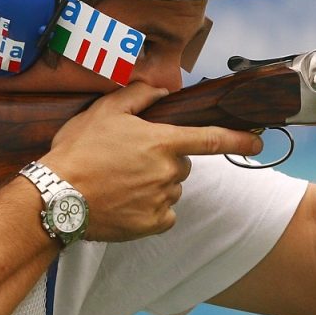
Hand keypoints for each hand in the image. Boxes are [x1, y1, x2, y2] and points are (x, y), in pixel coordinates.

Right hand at [40, 82, 262, 240]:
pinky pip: (163, 215)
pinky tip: (125, 202)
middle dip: (163, 161)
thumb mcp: (104, 112)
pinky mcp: (152, 224)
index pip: (211, 139)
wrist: (56, 197)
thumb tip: (162, 90)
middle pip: (181, 164)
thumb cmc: (78, 151)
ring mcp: (162, 200)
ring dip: (154, 185)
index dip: (239, 140)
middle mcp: (168, 172)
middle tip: (128, 161)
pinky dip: (150, 209)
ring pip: (170, 189)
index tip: (259, 142)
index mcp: (162, 142)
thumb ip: (138, 96)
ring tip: (119, 182)